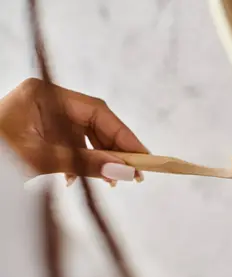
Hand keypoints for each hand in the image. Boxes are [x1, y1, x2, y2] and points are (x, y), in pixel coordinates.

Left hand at [0, 78, 147, 184]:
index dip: (124, 135)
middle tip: (136, 174)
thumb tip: (126, 172)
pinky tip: (77, 180)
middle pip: (94, 122)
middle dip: (114, 149)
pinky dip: (80, 162)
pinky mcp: (41, 132)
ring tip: (112, 181)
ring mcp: (44, 116)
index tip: (144, 157)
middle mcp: (47, 100)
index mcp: (44, 94)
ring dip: (99, 159)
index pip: (97, 111)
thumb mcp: (42, 160)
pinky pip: (71, 144)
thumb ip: (87, 164)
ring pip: (85, 135)